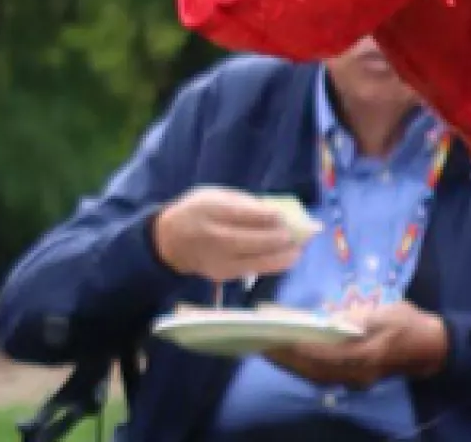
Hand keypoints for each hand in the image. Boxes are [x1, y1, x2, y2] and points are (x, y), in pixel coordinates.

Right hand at [151, 186, 311, 279]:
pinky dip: (274, 264)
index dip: (271, 217)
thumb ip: (245, 202)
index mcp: (212, 210)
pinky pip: (254, 270)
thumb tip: (279, 213)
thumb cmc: (199, 211)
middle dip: (282, 237)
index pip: (247, 215)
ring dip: (285, 255)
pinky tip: (288, 257)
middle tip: (302, 233)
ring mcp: (218, 260)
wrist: (169, 241)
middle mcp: (214, 237)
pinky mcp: (223, 275)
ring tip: (300, 248)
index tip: (286, 216)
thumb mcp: (216, 195)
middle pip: (256, 240)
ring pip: (258, 260)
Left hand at [266, 302, 447, 388]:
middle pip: (312, 370)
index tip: (274, 337)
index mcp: (365, 355)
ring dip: (290, 364)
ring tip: (269, 350)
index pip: (322, 355)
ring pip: (314, 375)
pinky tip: (291, 356)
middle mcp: (356, 373)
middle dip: (286, 358)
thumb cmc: (408, 324)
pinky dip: (303, 367)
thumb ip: (356, 317)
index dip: (296, 348)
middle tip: (261, 344)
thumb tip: (327, 320)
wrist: (429, 347)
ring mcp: (354, 379)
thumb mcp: (386, 312)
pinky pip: (321, 376)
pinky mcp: (352, 379)